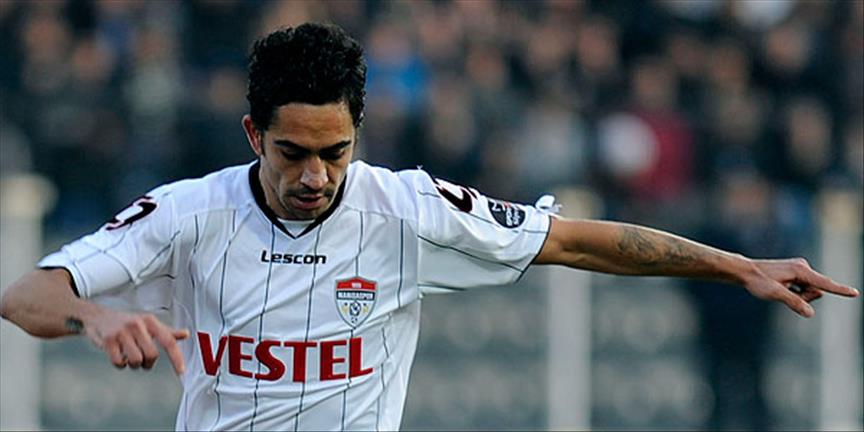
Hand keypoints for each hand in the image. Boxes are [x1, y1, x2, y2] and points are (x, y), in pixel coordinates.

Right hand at [82, 310, 188, 374]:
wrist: (97, 317)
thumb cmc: (127, 323)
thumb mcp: (148, 323)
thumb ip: (166, 331)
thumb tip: (185, 334)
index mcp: (150, 321)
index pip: (168, 340)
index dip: (176, 357)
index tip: (181, 371)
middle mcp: (137, 324)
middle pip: (152, 355)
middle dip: (148, 363)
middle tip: (143, 360)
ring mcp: (122, 332)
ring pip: (136, 360)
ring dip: (134, 364)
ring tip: (129, 356)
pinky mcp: (108, 340)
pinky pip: (119, 362)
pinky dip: (120, 364)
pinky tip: (118, 356)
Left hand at [744, 258, 859, 317]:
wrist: (746, 271)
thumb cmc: (758, 281)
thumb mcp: (775, 294)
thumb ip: (793, 302)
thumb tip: (810, 313)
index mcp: (800, 270)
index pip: (824, 283)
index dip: (840, 290)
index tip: (855, 293)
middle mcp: (803, 267)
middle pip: (816, 291)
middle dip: (804, 298)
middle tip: (782, 292)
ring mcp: (800, 270)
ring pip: (809, 291)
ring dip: (798, 296)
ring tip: (779, 290)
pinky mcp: (796, 273)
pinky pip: (803, 289)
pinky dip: (794, 292)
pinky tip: (780, 287)